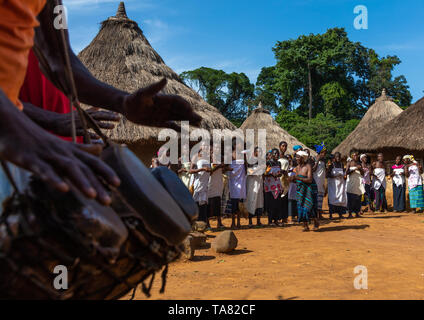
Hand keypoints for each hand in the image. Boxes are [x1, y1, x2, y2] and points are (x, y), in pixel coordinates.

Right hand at [0, 102, 119, 205]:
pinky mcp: (31, 160)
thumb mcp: (62, 144)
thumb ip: (81, 149)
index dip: (105, 172)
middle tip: (109, 201)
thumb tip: (100, 149)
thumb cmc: (37, 138)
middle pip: (84, 168)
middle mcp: (63, 153)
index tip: (118, 184)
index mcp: (70, 151)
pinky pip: (45, 170)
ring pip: (68, 168)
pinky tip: (63, 189)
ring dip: (81, 182)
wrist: (10, 123)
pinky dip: (54, 179)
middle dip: (98, 184)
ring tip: (92, 195)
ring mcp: (48, 156)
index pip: (92, 162)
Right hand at [51, 108, 119, 138]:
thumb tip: (98, 107)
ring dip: (103, 125)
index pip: (99, 113)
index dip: (109, 114)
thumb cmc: (68, 118)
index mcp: (86, 114)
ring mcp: (80, 124)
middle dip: (109, 117)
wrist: (54, 121)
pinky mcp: (74, 130)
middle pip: (98, 117)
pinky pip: (84, 132)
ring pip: (93, 124)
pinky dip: (90, 135)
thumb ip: (90, 111)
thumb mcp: (80, 113)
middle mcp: (84, 118)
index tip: (118, 115)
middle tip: (119, 118)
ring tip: (112, 126)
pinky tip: (98, 137)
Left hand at [122, 79, 201, 129]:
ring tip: (198, 124)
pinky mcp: (160, 122)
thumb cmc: (132, 99)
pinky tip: (185, 132)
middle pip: (181, 110)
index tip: (190, 110)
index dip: (184, 105)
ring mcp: (163, 115)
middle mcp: (166, 107)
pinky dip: (178, 129)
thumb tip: (165, 79)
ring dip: (188, 120)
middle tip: (200, 119)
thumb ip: (154, 88)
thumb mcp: (142, 93)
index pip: (177, 101)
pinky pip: (171, 125)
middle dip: (190, 115)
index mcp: (163, 99)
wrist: (126, 107)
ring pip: (179, 117)